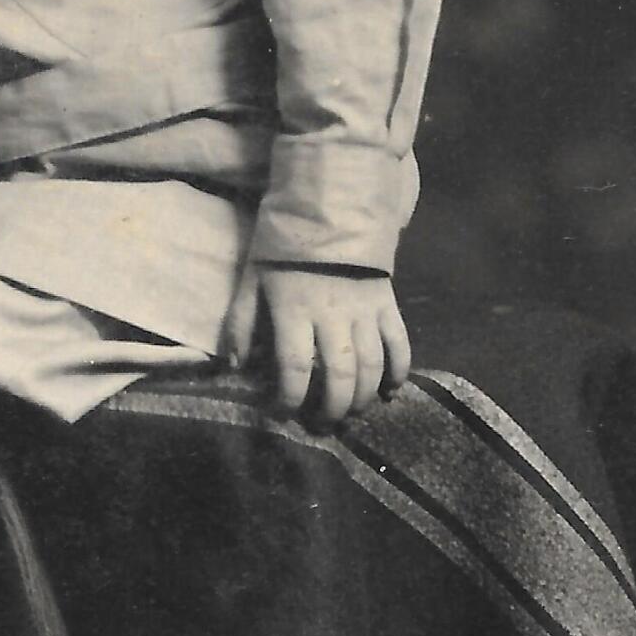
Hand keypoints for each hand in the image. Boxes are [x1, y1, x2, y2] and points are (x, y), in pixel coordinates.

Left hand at [221, 265, 411, 428]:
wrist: (327, 210)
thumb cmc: (281, 248)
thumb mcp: (250, 280)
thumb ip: (241, 323)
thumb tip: (235, 367)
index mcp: (294, 310)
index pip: (294, 367)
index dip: (289, 398)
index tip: (282, 414)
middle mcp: (333, 315)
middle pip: (339, 375)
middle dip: (332, 408)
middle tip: (322, 426)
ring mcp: (365, 310)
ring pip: (372, 366)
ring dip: (363, 398)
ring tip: (351, 414)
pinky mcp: (388, 303)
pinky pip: (400, 343)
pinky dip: (399, 371)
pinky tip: (390, 391)